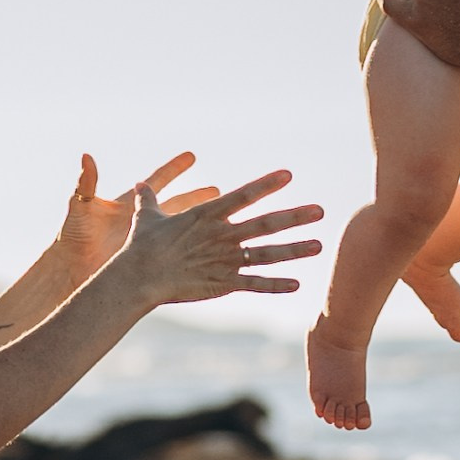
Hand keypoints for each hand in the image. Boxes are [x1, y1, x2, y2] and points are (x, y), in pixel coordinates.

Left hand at [56, 151, 220, 281]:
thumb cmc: (72, 239)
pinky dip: (194, 255)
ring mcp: (149, 244)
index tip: (192, 156)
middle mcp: (142, 223)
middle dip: (199, 198)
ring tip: (228, 222)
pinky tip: (213, 255)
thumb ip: (86, 184)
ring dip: (204, 228)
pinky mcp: (150, 262)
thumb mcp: (80, 209)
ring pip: (184, 234)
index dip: (174, 169)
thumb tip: (86, 156)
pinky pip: (177, 258)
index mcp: (129, 205)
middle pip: (178, 206)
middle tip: (220, 191)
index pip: (157, 183)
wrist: (71, 272)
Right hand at [114, 172, 322, 310]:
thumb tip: (140, 184)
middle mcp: (222, 235)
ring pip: (267, 254)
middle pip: (266, 224)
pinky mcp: (223, 283)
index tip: (288, 175)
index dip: (266, 184)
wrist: (139, 277)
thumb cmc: (141, 246)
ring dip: (295, 250)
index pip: (243, 195)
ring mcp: (225, 260)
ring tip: (319, 245)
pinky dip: (276, 284)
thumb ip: (149, 199)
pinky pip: (255, 284)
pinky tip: (297, 284)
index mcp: (207, 215)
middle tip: (320, 210)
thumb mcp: (146, 217)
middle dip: (295, 217)